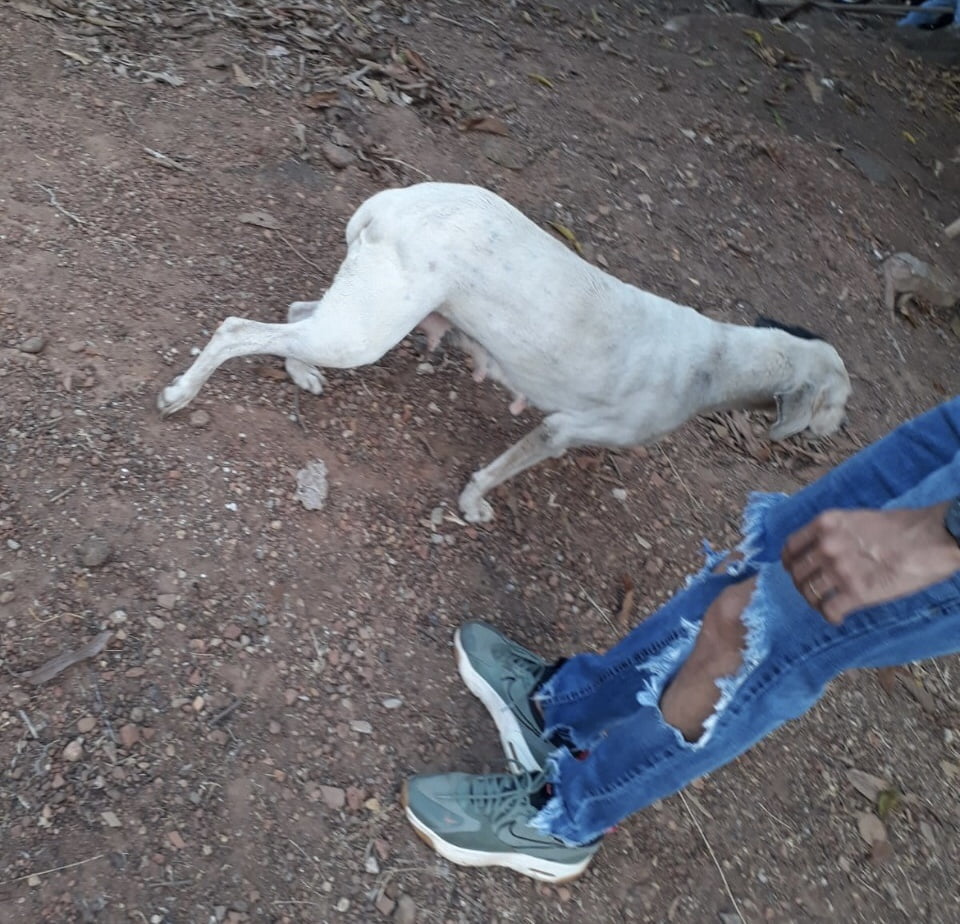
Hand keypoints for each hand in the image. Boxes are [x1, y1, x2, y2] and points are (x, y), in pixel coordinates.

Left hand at [782, 501, 959, 624]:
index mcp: (825, 524)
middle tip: (813, 591)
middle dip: (802, 585)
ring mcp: (839, 569)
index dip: (790, 562)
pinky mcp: (857, 592)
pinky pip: (829, 610)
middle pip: (797, 573)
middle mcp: (826, 545)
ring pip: (809, 593)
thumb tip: (820, 549)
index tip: (795, 570)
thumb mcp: (857, 519)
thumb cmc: (901, 527)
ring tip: (826, 604)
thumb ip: (834, 533)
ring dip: (815, 602)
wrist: (932, 538)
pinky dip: (831, 616)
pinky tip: (838, 617)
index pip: (790, 548)